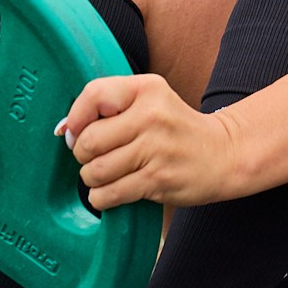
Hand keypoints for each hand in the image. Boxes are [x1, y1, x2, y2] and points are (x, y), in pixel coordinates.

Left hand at [56, 74, 240, 209]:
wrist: (223, 154)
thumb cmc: (176, 128)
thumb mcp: (150, 100)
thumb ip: (109, 106)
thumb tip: (64, 131)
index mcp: (146, 89)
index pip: (93, 95)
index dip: (76, 118)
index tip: (76, 132)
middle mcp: (151, 116)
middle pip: (89, 140)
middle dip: (83, 155)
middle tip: (95, 157)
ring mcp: (155, 149)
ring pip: (96, 170)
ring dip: (91, 178)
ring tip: (105, 175)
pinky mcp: (158, 180)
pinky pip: (110, 193)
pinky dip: (101, 198)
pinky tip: (110, 192)